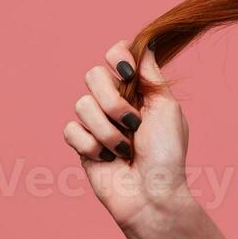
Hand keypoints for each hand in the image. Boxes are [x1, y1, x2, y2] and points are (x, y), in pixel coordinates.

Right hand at [62, 40, 194, 238]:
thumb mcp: (166, 108)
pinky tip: (107, 159)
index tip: (127, 73)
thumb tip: (148, 43)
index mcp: (138, 90)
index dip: (117, 57)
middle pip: (92, 75)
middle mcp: (115, 102)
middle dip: (113, 102)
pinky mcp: (82, 144)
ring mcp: (96, 123)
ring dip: (108, 131)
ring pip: (82, 105)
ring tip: (125, 149)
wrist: (152, 194)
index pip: (116, 55)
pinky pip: (71, 130)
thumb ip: (151, 76)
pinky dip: (91, 146)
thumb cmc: (167, 154)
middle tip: (133, 124)